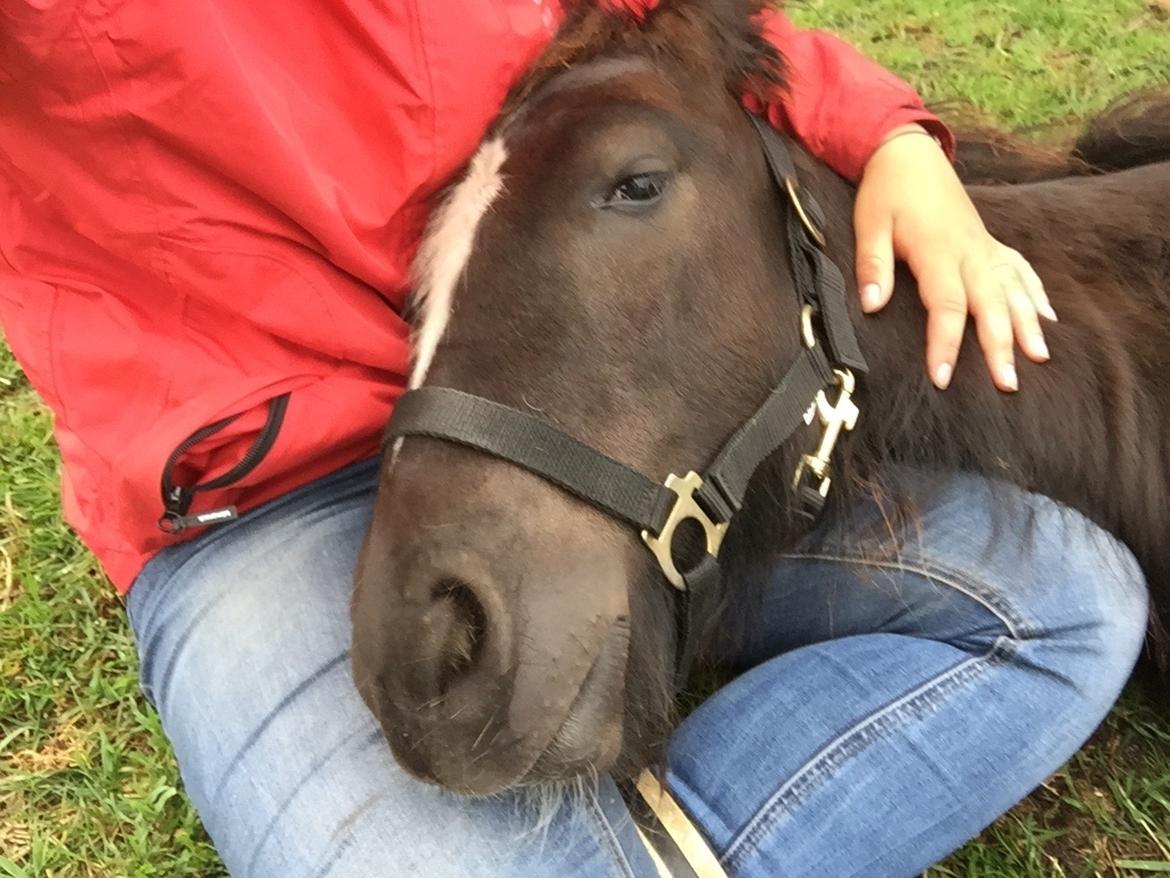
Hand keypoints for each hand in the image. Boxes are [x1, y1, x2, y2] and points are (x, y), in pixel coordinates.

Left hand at [853, 125, 1055, 391]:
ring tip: (1039, 358)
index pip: (945, 305)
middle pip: (990, 304)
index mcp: (937, 251)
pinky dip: (1036, 294)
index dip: (944, 343)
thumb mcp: (869, 225)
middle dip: (1000, 346)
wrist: (909, 153)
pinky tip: (1049, 319)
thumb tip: (872, 304)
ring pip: (1013, 290)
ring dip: (1028, 324)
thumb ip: (872, 265)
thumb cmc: (886, 193)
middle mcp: (969, 252)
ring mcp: (984, 247)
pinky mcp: (988, 243)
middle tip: (1007, 384)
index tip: (941, 377)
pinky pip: (1020, 270)